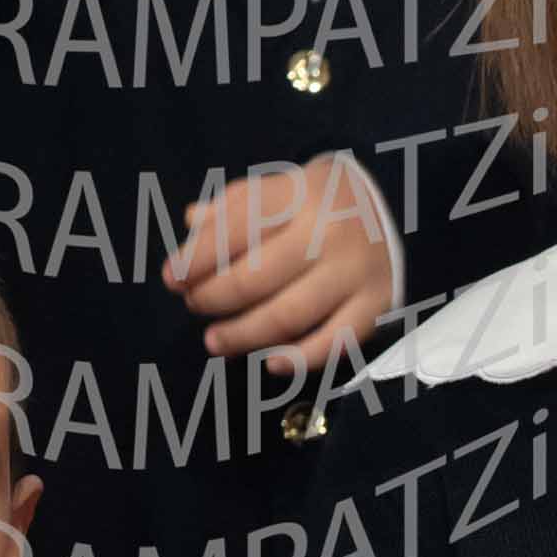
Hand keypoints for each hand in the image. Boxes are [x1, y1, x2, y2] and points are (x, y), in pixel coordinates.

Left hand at [164, 154, 392, 369]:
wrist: (384, 208)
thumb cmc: (311, 204)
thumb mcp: (274, 192)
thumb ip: (231, 207)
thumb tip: (190, 223)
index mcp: (300, 194)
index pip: (237, 228)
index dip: (197, 257)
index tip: (172, 279)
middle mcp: (331, 231)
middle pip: (257, 276)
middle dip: (213, 297)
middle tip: (194, 305)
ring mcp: (356, 270)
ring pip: (289, 314)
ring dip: (243, 334)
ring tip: (214, 341)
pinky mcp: (376, 303)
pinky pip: (336, 341)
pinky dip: (301, 358)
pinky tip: (271, 365)